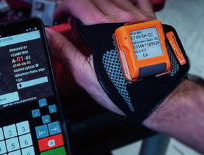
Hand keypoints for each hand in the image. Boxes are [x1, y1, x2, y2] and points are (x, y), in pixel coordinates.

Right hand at [46, 0, 156, 114]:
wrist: (156, 96)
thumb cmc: (124, 89)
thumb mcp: (84, 73)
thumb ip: (63, 50)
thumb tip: (47, 36)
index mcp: (102, 28)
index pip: (76, 2)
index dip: (62, 8)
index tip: (60, 18)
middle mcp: (121, 17)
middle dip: (76, 8)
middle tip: (74, 26)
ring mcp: (137, 17)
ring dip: (96, 5)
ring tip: (95, 25)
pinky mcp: (150, 21)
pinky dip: (122, 2)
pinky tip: (117, 14)